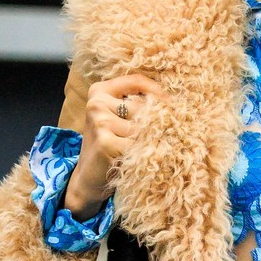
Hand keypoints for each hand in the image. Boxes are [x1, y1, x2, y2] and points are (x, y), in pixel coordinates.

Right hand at [63, 74, 164, 219]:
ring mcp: (100, 121)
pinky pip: (139, 145)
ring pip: (143, 128)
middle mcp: (96, 103)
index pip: (136, 80)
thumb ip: (136, 105)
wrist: (87, 179)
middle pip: (143, 107)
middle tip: (155, 139)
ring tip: (140, 152)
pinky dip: (143, 154)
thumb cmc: (109, 147)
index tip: (173, 105)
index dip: (158, 91)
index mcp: (99, 91)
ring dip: (149, 141)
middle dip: (155, 124)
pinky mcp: (105, 142)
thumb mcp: (118, 119)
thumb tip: (172, 101)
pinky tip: (136, 161)